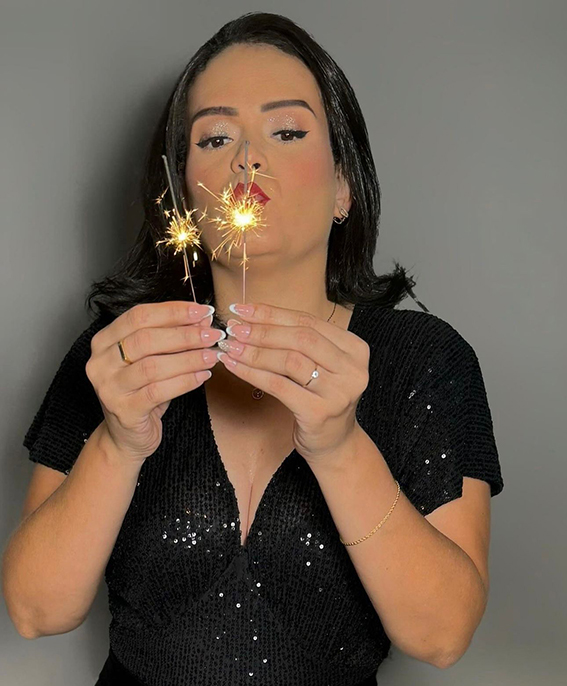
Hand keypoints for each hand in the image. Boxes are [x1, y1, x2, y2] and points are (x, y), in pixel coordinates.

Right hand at [86, 301, 222, 463]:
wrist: (126, 436)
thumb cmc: (141, 392)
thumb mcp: (153, 360)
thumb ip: (171, 339)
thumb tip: (203, 318)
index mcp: (104, 341)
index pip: (138, 316)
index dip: (173, 311)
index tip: (202, 311)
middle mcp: (100, 363)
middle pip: (145, 339)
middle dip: (184, 334)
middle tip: (212, 333)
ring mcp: (109, 388)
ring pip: (153, 366)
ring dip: (188, 358)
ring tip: (212, 355)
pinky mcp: (123, 410)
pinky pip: (158, 391)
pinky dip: (185, 381)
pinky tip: (203, 376)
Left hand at [217, 302, 369, 463]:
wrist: (335, 443)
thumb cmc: (321, 398)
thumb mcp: (320, 365)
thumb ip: (299, 342)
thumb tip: (251, 317)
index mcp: (355, 348)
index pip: (309, 321)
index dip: (272, 313)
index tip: (243, 309)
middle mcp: (352, 369)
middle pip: (301, 338)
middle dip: (262, 330)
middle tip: (233, 328)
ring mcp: (338, 392)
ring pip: (289, 361)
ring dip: (254, 351)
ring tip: (230, 346)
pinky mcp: (319, 413)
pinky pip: (279, 386)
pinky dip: (252, 373)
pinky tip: (234, 366)